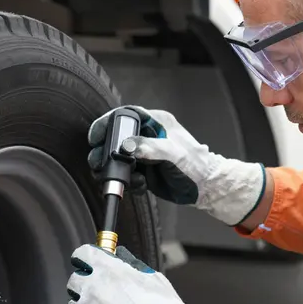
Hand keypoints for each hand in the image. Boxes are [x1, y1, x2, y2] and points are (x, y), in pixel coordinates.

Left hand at [67, 243, 246, 303]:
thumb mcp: (153, 278)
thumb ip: (130, 266)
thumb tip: (120, 258)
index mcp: (108, 272)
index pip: (83, 255)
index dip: (87, 258)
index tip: (88, 263)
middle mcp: (92, 291)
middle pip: (75, 281)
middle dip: (85, 283)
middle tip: (99, 292)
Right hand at [87, 105, 266, 226]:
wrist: (206, 188)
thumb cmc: (196, 166)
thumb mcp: (173, 154)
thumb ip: (150, 148)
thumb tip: (127, 145)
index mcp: (156, 122)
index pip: (125, 115)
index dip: (108, 123)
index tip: (96, 136)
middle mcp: (148, 135)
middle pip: (116, 137)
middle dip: (106, 150)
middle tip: (99, 161)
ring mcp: (144, 152)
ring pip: (118, 156)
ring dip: (115, 168)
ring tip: (123, 177)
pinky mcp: (144, 169)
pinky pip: (126, 173)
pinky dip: (128, 181)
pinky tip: (139, 185)